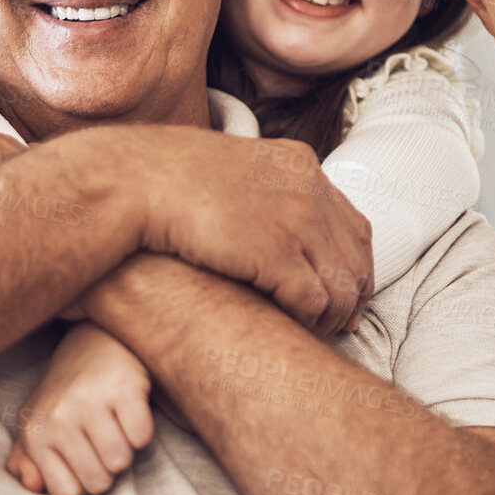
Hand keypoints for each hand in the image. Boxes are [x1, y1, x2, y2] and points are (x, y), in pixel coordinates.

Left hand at [6, 322, 154, 494]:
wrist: (94, 340)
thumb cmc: (67, 394)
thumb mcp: (39, 424)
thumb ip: (27, 462)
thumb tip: (31, 486)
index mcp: (34, 432)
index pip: (67, 493)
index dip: (84, 481)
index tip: (84, 457)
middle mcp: (57, 417)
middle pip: (98, 483)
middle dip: (107, 468)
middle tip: (102, 438)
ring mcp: (89, 401)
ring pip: (122, 462)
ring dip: (126, 448)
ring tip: (115, 424)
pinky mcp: (122, 388)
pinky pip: (142, 438)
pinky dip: (142, 430)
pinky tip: (129, 411)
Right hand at [129, 129, 373, 335]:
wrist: (136, 180)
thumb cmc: (166, 178)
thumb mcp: (230, 166)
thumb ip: (261, 186)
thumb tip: (267, 215)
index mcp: (301, 163)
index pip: (352, 221)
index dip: (355, 261)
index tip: (348, 287)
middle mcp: (309, 189)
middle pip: (357, 254)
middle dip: (354, 293)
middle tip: (344, 321)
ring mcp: (297, 220)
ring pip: (342, 283)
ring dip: (336, 314)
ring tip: (323, 330)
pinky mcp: (278, 252)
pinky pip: (315, 300)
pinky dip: (312, 319)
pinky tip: (300, 327)